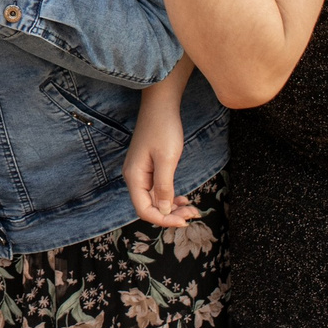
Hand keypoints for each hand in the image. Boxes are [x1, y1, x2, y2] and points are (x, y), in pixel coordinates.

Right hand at [125, 96, 190, 228]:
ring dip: (172, 208)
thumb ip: (164, 187)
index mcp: (135, 177)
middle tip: (193, 214)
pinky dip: (170, 197)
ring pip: (155, 200)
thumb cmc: (163, 129)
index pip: (144, 210)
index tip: (184, 221)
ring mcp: (141, 173)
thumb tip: (164, 210)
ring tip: (192, 209)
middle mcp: (134, 178)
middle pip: (150, 207)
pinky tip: (183, 199)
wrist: (160, 106)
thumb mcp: (166, 159)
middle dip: (171, 215)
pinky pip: (157, 191)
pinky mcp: (148, 169)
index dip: (163, 219)